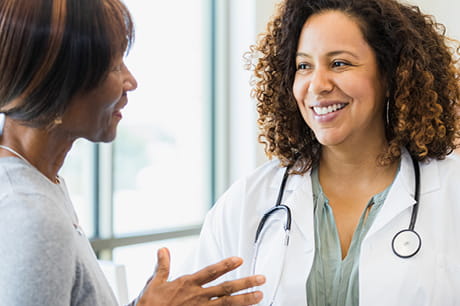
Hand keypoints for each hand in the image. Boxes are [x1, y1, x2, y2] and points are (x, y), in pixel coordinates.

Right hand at [136, 248, 264, 305]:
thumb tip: (163, 249)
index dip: (225, 265)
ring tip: (259, 296)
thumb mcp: (154, 283)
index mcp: (187, 284)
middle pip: (226, 289)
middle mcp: (197, 296)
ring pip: (227, 305)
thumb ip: (163, 266)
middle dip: (245, 284)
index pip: (211, 272)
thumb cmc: (150, 305)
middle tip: (261, 279)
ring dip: (245, 301)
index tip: (239, 260)